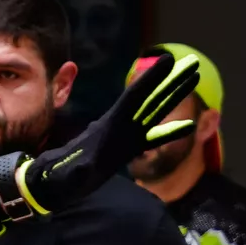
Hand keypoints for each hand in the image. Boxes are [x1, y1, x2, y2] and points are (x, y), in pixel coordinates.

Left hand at [15, 49, 206, 210]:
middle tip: (193, 62)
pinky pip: (152, 138)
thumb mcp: (65, 176)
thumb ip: (75, 173)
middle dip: (170, 81)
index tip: (168, 59)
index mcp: (108, 126)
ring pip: (152, 112)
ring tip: (193, 79)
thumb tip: (82, 170)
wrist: (52, 185)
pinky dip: (169, 132)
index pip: (134, 97)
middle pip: (149, 98)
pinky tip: (188, 128)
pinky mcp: (126, 150)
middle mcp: (118, 126)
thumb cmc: (57, 180)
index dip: (151, 78)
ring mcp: (123, 136)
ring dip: (172, 96)